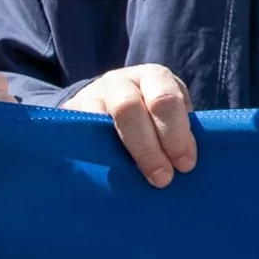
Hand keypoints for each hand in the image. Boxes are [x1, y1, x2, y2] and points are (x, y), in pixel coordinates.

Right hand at [63, 64, 196, 186]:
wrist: (106, 100)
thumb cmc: (151, 112)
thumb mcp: (169, 111)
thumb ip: (180, 128)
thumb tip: (188, 162)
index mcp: (154, 77)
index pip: (165, 100)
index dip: (177, 134)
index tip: (185, 165)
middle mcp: (120, 81)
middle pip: (130, 109)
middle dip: (149, 149)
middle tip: (163, 179)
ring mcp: (91, 96)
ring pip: (100, 120)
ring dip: (120, 154)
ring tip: (136, 181)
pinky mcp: (70, 114)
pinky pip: (80, 135)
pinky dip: (95, 157)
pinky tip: (110, 175)